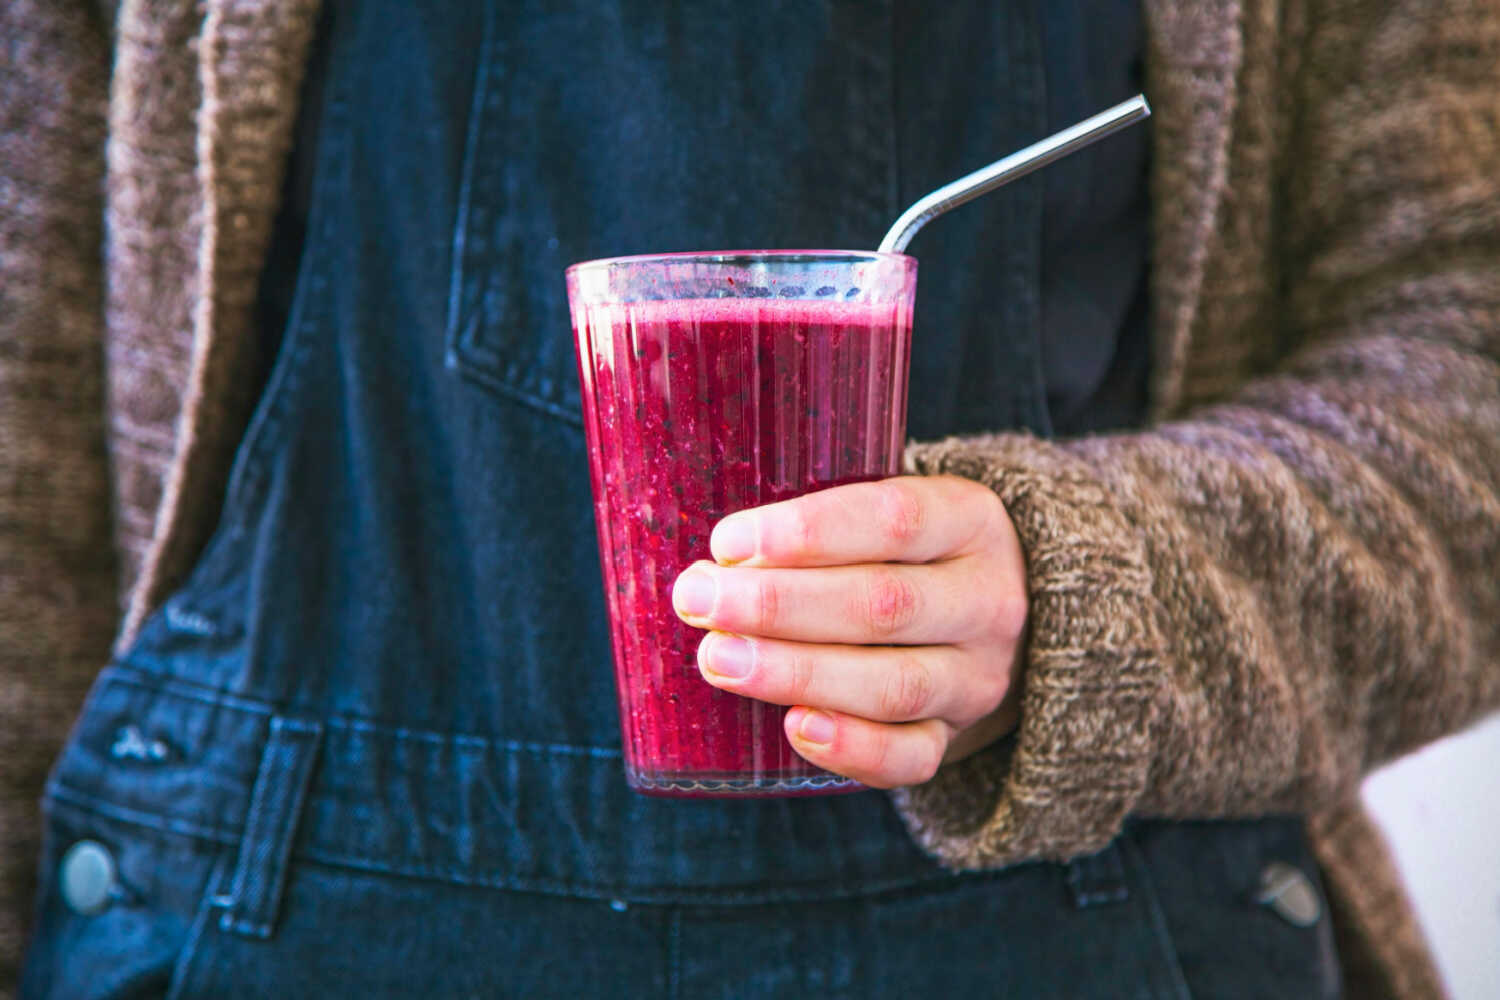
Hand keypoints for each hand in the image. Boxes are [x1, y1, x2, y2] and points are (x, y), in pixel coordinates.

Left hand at [670, 475, 1027, 788]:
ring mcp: (976, 676)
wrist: (975, 616)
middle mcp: (986, 599)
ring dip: (797, 673)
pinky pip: (912, 757)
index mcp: (969, 520)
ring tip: (719, 659)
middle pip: (884, 605)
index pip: (894, 519)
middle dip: (779, 606)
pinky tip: (795, 727)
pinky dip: (853, 747)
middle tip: (698, 602)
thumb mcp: (880, 515)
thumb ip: (813, 530)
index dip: (806, 532)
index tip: (728, 543)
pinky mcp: (955, 735)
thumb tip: (716, 568)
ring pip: (894, 685)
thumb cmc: (899, 552)